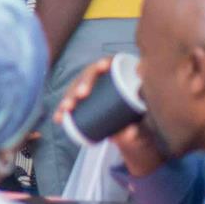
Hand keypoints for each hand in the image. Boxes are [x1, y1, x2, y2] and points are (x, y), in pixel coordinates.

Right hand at [56, 57, 163, 177]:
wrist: (139, 140)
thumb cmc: (146, 129)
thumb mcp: (145, 129)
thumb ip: (140, 131)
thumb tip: (130, 131)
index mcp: (124, 79)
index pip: (112, 65)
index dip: (105, 63)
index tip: (103, 68)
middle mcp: (106, 82)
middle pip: (90, 75)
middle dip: (81, 83)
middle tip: (79, 96)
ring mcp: (94, 91)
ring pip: (78, 88)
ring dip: (69, 96)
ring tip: (65, 110)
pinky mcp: (86, 103)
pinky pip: (73, 102)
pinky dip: (64, 110)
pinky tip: (58, 118)